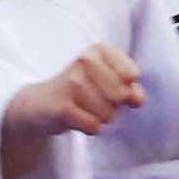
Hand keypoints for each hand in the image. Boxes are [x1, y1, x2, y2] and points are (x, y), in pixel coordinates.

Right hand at [17, 45, 147, 137]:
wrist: (40, 102)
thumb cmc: (82, 90)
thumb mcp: (108, 81)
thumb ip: (130, 88)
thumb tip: (138, 100)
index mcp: (98, 50)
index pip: (131, 75)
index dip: (126, 88)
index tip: (108, 86)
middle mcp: (84, 60)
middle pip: (121, 96)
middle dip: (114, 106)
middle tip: (94, 100)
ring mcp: (72, 83)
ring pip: (110, 114)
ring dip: (101, 118)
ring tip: (84, 109)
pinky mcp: (63, 107)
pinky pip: (95, 126)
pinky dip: (90, 128)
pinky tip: (77, 119)